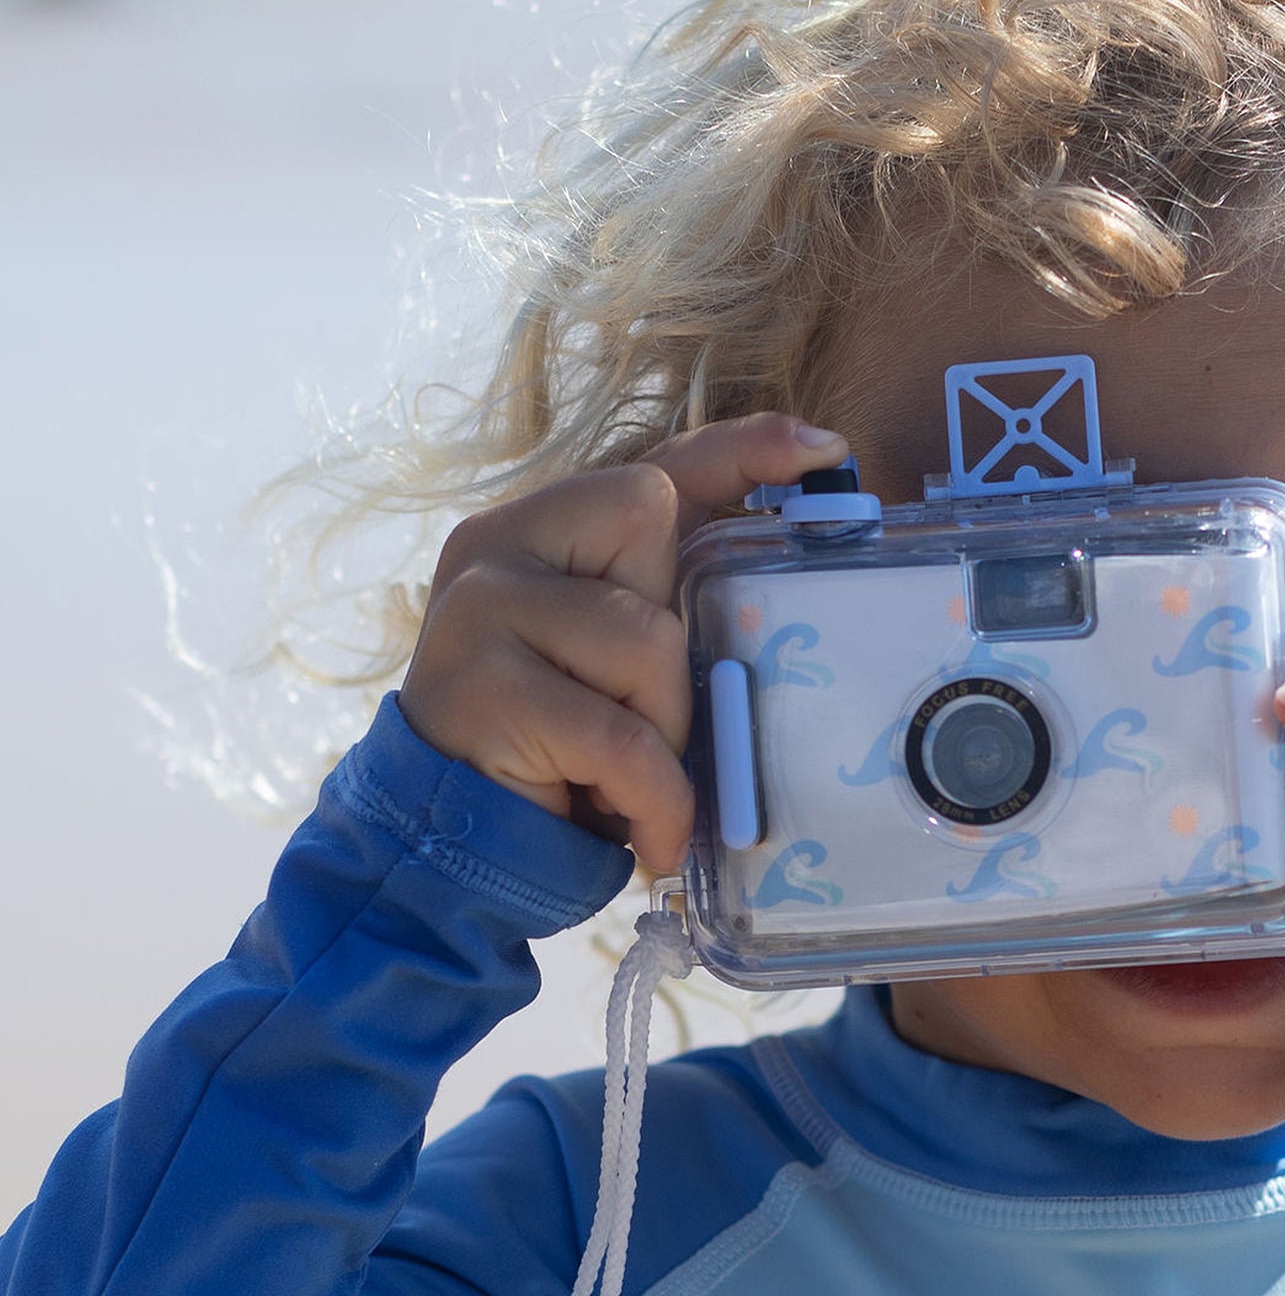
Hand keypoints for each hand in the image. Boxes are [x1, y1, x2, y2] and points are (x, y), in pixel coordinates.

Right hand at [398, 414, 846, 871]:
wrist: (448, 846)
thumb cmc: (559, 756)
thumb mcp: (623, 672)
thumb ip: (672, 616)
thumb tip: (786, 589)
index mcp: (540, 529)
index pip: (656, 468)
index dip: (742, 451)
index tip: (824, 449)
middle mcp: (498, 544)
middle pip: (651, 526)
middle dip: (677, 643)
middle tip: (644, 721)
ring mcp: (480, 608)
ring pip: (646, 640)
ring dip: (663, 732)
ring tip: (628, 785)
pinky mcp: (482, 688)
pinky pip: (622, 737)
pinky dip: (655, 798)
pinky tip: (651, 837)